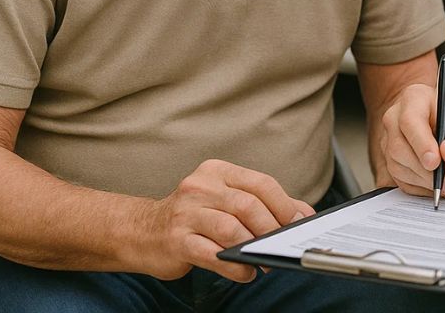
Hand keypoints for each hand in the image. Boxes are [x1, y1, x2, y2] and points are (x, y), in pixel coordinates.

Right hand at [138, 159, 314, 281]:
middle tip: (281, 246)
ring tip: (263, 261)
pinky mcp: (176, 240)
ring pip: (231, 228)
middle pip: (248, 205)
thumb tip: (302, 214)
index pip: (261, 184)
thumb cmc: (192, 216)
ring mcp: (186, 213)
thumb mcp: (225, 200)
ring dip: (254, 248)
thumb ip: (263, 203)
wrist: (141, 232)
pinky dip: (234, 267)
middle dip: (271, 228)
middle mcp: (200, 187)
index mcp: (217, 171)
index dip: (285, 205)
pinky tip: (245, 272)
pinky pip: (213, 254)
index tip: (298, 223)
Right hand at [379, 83, 444, 198]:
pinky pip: (400, 183)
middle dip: (427, 170)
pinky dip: (423, 189)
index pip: (410, 119)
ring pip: (398, 167)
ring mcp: (394, 142)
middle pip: (399, 147)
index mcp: (419, 98)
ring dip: (427, 182)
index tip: (435, 161)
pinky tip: (440, 184)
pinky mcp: (394, 165)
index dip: (420, 141)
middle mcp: (400, 118)